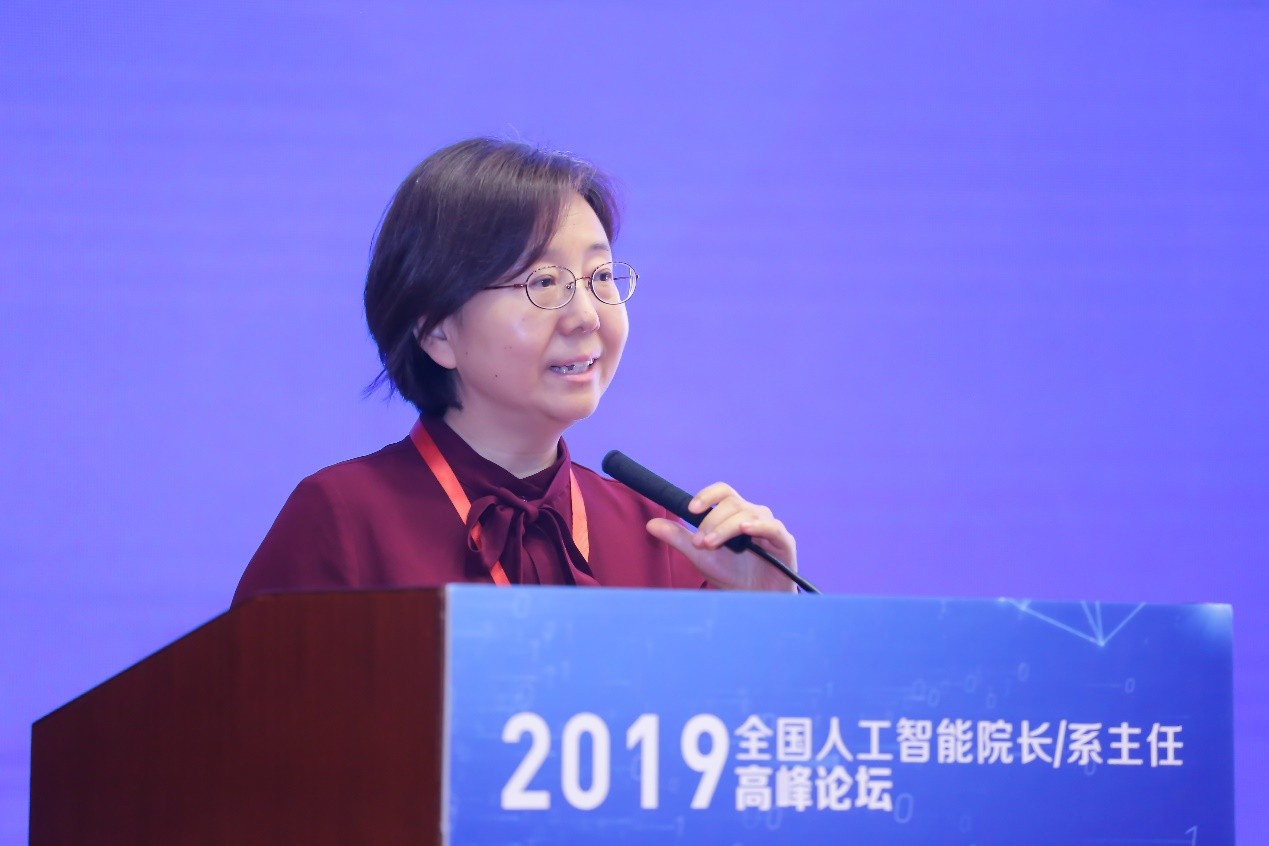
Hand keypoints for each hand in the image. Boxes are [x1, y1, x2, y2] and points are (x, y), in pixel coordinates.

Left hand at [645, 482, 797, 591]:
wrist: (752, 603)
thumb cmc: (730, 576)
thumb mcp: (699, 556)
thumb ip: (678, 539)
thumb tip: (650, 524)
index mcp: (734, 514)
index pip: (723, 493)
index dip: (707, 495)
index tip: (691, 509)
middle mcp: (753, 515)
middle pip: (732, 503)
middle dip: (711, 521)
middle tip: (699, 543)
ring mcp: (769, 527)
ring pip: (746, 513)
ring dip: (725, 527)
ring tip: (711, 544)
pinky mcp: (784, 541)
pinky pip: (771, 526)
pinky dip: (758, 525)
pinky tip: (745, 529)